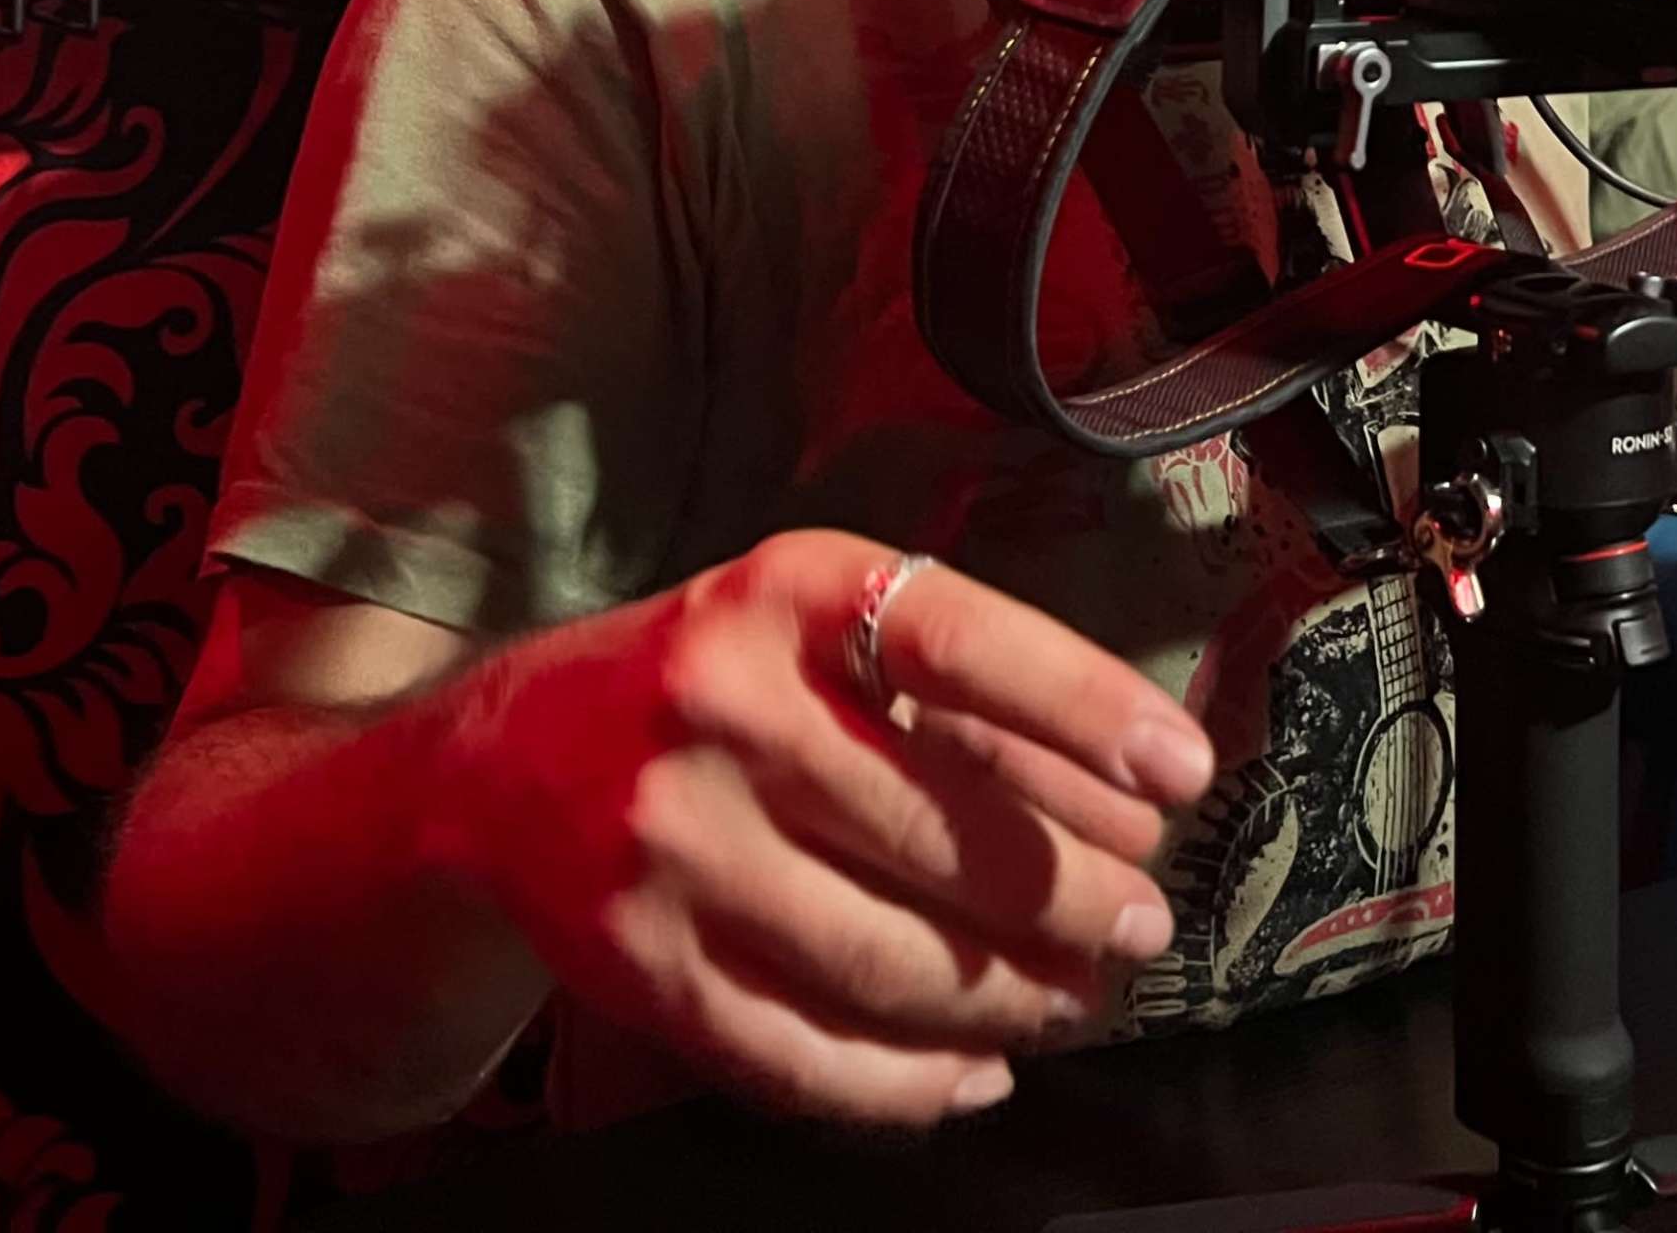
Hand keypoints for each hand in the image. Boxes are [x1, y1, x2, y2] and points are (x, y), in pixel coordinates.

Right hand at [424, 530, 1213, 1128]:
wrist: (492, 764)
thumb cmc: (715, 683)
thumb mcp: (816, 625)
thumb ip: (958, 691)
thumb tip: (1132, 795)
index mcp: (786, 595)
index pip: (961, 643)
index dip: (1083, 705)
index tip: (1184, 769)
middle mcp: (721, 709)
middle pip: (939, 830)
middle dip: (1072, 893)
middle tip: (1144, 922)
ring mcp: (671, 849)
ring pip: (887, 957)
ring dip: (1010, 995)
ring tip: (1078, 994)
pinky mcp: (639, 969)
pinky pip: (803, 1053)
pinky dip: (911, 1082)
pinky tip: (978, 1073)